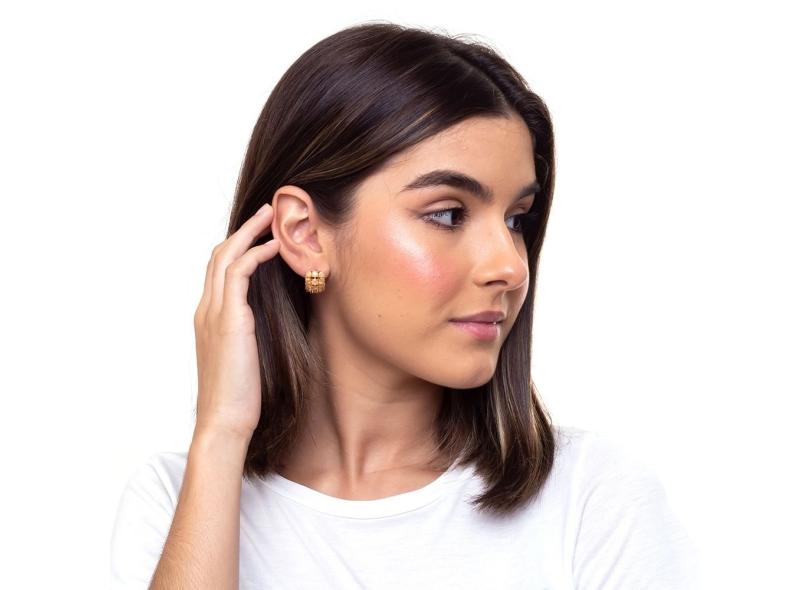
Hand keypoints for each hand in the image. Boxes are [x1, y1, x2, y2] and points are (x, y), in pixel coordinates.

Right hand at [192, 203, 279, 440]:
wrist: (224, 422)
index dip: (238, 247)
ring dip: (250, 232)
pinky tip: (274, 247)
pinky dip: (255, 254)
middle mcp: (206, 310)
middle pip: (219, 255)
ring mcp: (214, 313)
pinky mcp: (229, 320)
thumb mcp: (245, 358)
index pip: (218, 271)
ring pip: (226, 257)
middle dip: (243, 230)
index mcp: (208, 318)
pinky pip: (239, 273)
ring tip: (273, 217)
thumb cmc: (238, 397)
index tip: (260, 233)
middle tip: (268, 212)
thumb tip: (270, 324)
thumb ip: (250, 334)